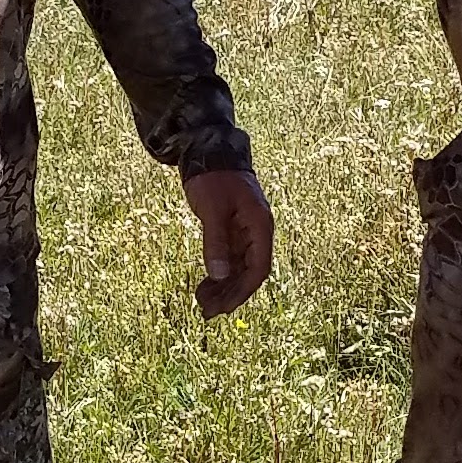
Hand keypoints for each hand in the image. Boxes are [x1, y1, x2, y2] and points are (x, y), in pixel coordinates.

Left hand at [183, 164, 275, 321]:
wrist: (208, 150)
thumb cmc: (213, 178)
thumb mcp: (212, 210)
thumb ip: (216, 242)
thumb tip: (220, 276)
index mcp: (260, 226)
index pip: (258, 269)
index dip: (242, 291)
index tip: (223, 308)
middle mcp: (256, 232)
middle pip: (249, 273)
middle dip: (230, 294)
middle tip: (207, 312)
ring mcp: (245, 232)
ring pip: (238, 269)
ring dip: (223, 288)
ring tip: (201, 303)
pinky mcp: (232, 230)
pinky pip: (229, 259)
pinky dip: (219, 274)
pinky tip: (205, 286)